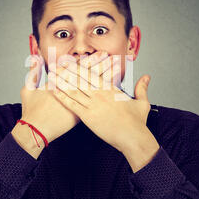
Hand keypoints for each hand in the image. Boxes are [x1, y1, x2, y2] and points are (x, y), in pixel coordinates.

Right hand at [12, 51, 112, 157]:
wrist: (35, 131)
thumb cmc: (31, 111)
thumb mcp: (28, 89)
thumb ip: (33, 72)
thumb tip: (34, 58)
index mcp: (62, 85)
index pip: (80, 70)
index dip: (92, 61)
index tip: (102, 54)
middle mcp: (72, 95)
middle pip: (91, 77)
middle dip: (103, 67)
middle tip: (115, 58)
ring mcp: (78, 106)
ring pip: (95, 90)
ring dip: (106, 79)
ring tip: (117, 70)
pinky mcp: (81, 115)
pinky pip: (96, 103)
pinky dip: (103, 96)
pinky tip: (113, 90)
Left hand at [50, 56, 159, 171]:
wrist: (133, 137)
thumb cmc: (138, 122)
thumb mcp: (142, 102)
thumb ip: (142, 88)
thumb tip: (147, 76)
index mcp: (111, 89)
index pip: (94, 73)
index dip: (82, 66)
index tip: (73, 61)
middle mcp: (100, 94)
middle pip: (81, 79)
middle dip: (67, 71)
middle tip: (56, 65)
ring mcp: (94, 105)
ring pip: (74, 90)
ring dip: (62, 81)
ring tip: (51, 75)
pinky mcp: (88, 117)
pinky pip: (72, 105)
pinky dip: (63, 98)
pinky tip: (55, 92)